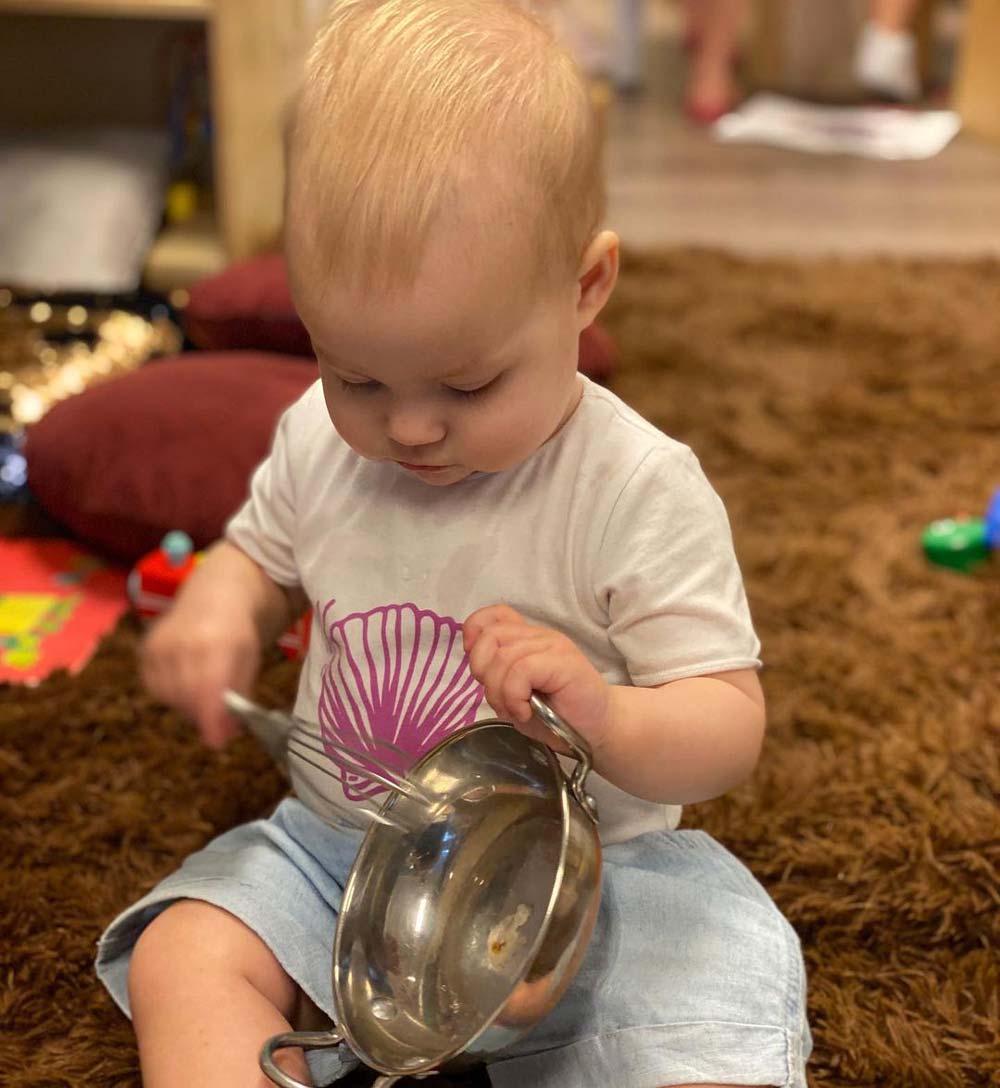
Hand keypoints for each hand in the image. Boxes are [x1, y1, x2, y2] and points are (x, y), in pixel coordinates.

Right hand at [140, 605, 260, 749]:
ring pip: (168, 696)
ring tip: (204, 694)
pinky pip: (154, 687)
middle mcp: (182, 643)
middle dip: (203, 716)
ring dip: (187, 705)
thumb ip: (239, 696)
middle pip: (186, 697)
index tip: (217, 743)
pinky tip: (186, 682)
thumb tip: (226, 735)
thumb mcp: (250, 661)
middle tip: (217, 721)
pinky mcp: (145, 649)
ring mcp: (159, 645)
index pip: (207, 689)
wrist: (214, 597)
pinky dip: (171, 694)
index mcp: (215, 643)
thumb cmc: (238, 633)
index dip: (210, 720)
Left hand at [463, 605, 611, 753]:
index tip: (479, 667)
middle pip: (490, 636)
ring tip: (516, 711)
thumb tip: (478, 671)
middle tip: (499, 700)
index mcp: (527, 639)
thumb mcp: (516, 696)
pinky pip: (521, 670)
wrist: (597, 730)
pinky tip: (525, 711)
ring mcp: (552, 645)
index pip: (493, 616)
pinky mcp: (562, 661)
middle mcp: (539, 636)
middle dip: (482, 672)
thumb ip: (497, 677)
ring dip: (499, 693)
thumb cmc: (557, 717)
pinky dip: (514, 696)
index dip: (474, 633)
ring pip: (503, 657)